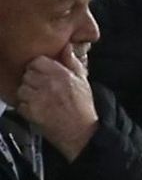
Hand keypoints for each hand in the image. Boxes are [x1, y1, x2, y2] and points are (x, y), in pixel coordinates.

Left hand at [16, 45, 98, 161]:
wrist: (82, 133)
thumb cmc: (83, 108)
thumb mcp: (83, 81)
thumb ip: (72, 62)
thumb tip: (66, 47)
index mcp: (61, 74)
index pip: (37, 62)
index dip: (38, 69)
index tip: (43, 76)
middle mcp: (49, 83)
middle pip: (27, 75)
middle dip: (32, 83)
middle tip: (42, 92)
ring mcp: (39, 97)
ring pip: (22, 90)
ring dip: (27, 97)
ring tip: (40, 103)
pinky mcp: (32, 111)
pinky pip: (20, 105)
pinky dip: (26, 110)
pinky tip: (38, 112)